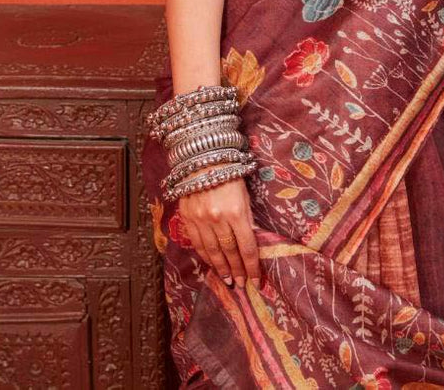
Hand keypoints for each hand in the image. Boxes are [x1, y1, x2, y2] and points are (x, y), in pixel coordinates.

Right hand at [177, 171, 261, 289]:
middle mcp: (217, 218)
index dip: (252, 266)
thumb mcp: (246, 195)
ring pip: (212, 252)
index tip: (256, 280)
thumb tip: (253, 243)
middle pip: (229, 252)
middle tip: (241, 284)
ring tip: (228, 280)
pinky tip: (212, 264)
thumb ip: (248, 219)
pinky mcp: (187, 218)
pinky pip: (197, 243)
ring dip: (221, 268)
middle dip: (237, 270)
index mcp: (236, 211)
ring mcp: (200, 219)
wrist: (203, 158)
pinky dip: (205, 257)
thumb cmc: (230, 174)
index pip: (247, 246)